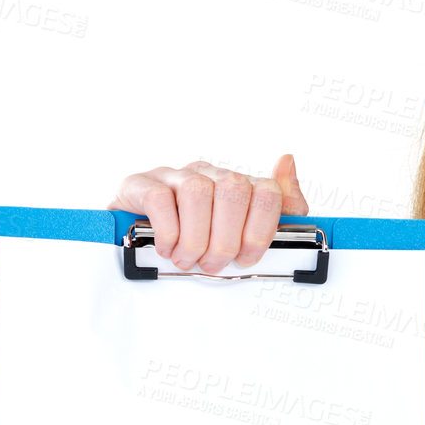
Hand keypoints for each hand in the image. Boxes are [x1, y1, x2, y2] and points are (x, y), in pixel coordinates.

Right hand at [107, 154, 307, 272]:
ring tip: (188, 259)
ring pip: (197, 193)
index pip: (267, 191)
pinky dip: (168, 231)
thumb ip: (280, 204)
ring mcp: (175, 175)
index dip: (261, 230)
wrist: (137, 230)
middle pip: (233, 191)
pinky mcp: (142, 183)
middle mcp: (209, 173)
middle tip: (213, 263)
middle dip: (226, 239)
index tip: (247, 257)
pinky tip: (167, 247)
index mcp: (237, 184)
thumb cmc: (198, 235)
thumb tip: (287, 161)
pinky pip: (159, 198)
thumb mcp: (245, 229)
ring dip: (195, 238)